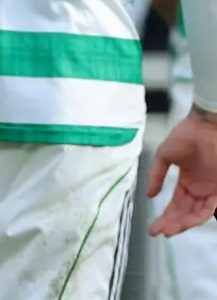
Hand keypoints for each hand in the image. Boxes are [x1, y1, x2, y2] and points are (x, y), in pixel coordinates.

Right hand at [147, 105, 216, 235]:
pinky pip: (210, 208)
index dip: (165, 216)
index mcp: (187, 181)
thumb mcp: (164, 156)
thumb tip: (150, 195)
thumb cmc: (186, 136)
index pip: (176, 204)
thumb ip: (156, 176)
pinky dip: (199, 216)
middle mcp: (199, 189)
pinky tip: (186, 222)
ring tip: (170, 230)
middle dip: (171, 223)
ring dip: (183, 223)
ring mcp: (210, 190)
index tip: (153, 227)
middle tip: (158, 232)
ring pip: (197, 214)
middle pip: (184, 212)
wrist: (204, 127)